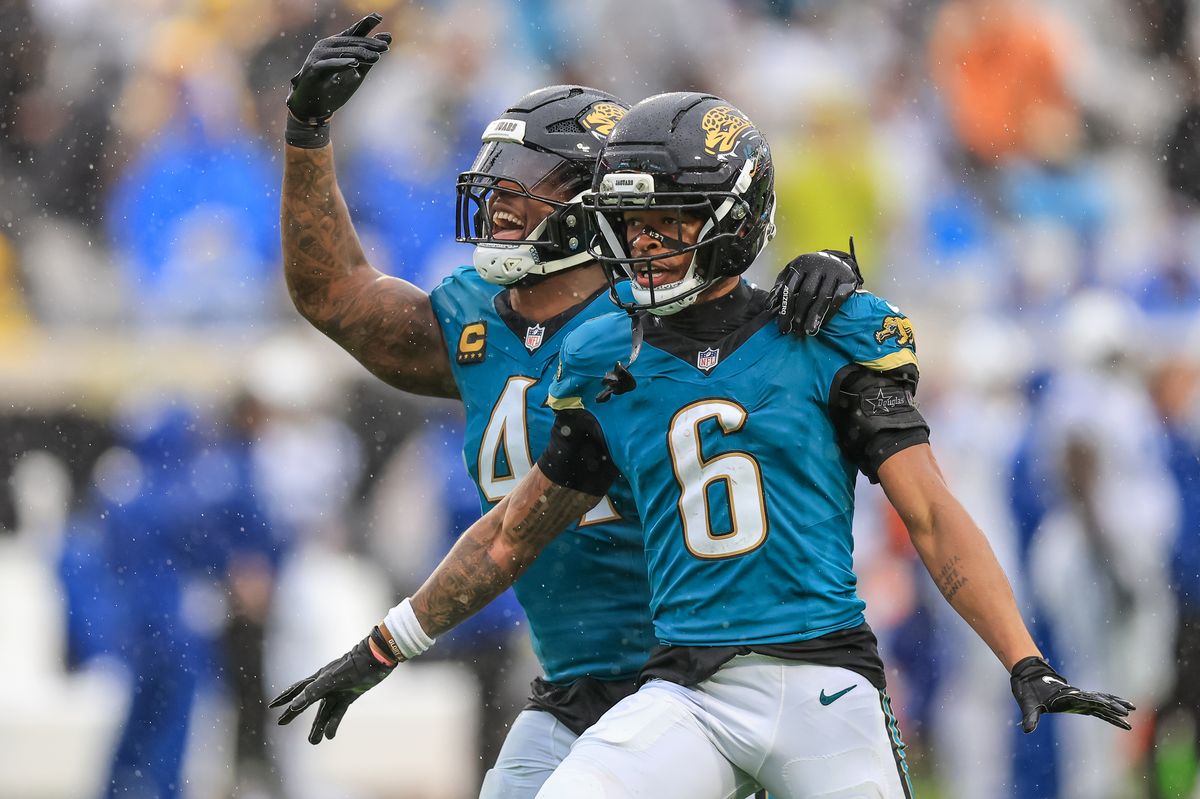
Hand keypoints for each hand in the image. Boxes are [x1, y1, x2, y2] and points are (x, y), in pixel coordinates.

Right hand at [269, 627, 396, 743]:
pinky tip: (330, 736)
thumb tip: (294, 706)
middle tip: (282, 723)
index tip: (272, 706)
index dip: (285, 697)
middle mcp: (326, 685)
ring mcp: (338, 690)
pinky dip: (334, 723)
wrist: (377, 658)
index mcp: (318, 678)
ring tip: (313, 742)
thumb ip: (313, 692)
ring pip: (323, 711)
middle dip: (294, 713)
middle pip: (306, 702)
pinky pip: (338, 712)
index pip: (297, 689)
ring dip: (317, 726)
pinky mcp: (350, 695)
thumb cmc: (353, 665)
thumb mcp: (331, 679)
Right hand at [285, 13, 390, 146]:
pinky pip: (330, 65)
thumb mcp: (357, 70)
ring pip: (343, 52)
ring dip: (360, 55)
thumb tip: (388, 38)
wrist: (312, 106)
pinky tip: (355, 63)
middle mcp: (326, 46)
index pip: (353, 32)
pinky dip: (342, 64)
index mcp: (336, 44)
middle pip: (351, 42)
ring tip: (376, 58)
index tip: (379, 17)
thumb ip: (371, 55)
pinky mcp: (314, 70)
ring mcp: (319, 57)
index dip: (365, 24)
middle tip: (385, 47)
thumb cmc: (333, 87)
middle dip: (369, 44)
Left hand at [769, 246, 862, 335]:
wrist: (837, 259)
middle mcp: (817, 265)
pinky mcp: (847, 279)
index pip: (789, 288)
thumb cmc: (809, 271)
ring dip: (814, 316)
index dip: (785, 308)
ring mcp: (834, 271)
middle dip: (799, 314)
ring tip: (809, 331)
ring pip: (822, 297)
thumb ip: (781, 287)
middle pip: (806, 294)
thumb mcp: (793, 274)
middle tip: (796, 331)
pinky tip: (822, 324)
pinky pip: (837, 299)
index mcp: (800, 264)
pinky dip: (829, 313)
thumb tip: (769, 306)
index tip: (783, 326)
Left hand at [1010, 656, 1134, 732]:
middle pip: (1098, 701)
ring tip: (1133, 709)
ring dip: (1116, 704)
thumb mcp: (1028, 704)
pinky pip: (1098, 703)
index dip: (1099, 704)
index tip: (1111, 708)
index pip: (1086, 701)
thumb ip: (1030, 717)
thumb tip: (1026, 731)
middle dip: (1112, 707)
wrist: (1029, 677)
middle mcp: (1076, 696)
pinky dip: (1109, 704)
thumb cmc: (1028, 691)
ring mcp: (1078, 697)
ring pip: (1101, 701)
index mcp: (1067, 696)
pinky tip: (1121, 709)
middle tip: (1128, 714)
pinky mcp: (1079, 700)